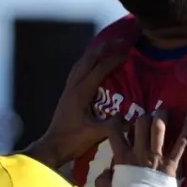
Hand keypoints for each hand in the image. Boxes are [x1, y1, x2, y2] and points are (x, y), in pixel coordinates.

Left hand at [23, 35, 132, 169]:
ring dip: (95, 52)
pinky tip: (95, 63)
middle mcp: (73, 87)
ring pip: (81, 62)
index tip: (128, 50)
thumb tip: (133, 119)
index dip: (114, 58)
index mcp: (80, 93)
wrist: (53, 146)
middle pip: (88, 59)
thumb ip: (113, 126)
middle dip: (104, 47)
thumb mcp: (94, 134)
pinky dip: (88, 61)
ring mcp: (69, 88)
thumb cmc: (73, 141)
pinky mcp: (68, 93)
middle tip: (120, 39)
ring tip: (108, 46)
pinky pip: (78, 70)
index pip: (99, 70)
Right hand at [109, 108, 186, 176]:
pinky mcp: (173, 164)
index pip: (115, 132)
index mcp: (123, 158)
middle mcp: (140, 153)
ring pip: (159, 127)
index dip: (115, 122)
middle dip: (143, 117)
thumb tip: (107, 170)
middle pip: (141, 124)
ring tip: (163, 112)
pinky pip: (183, 142)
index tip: (117, 120)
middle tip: (146, 119)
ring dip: (161, 116)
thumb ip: (103, 178)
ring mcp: (158, 157)